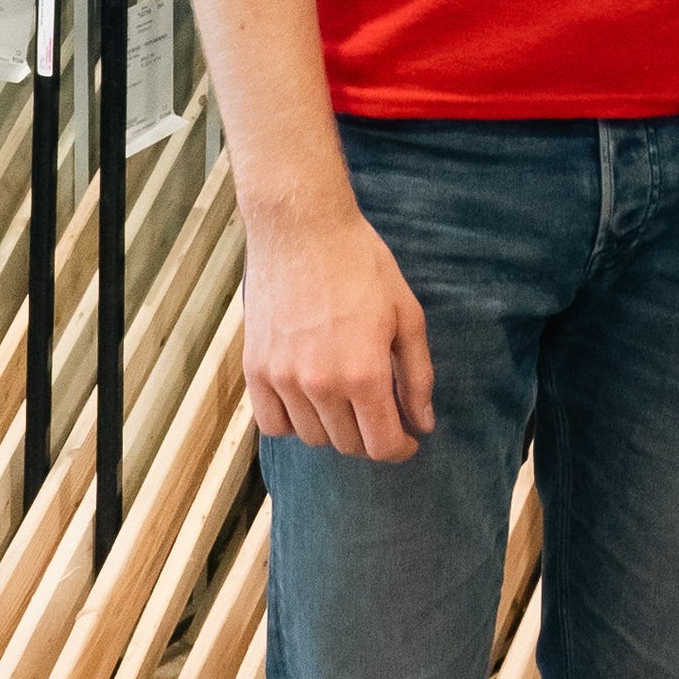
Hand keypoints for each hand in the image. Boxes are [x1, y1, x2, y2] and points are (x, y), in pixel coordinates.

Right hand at [243, 201, 435, 461]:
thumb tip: (423, 423)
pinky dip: (292, 422)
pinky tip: (308, 399)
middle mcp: (320, 384)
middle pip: (348, 444)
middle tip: (378, 410)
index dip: (399, 449)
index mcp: (364, 373)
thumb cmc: (362, 265)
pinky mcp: (255, 369)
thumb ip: (417, 375)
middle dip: (370, 435)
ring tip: (344, 398)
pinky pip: (271, 423)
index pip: (381, 445)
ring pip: (311, 437)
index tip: (406, 440)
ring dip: (333, 428)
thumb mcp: (407, 314)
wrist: (303, 229)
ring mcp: (282, 378)